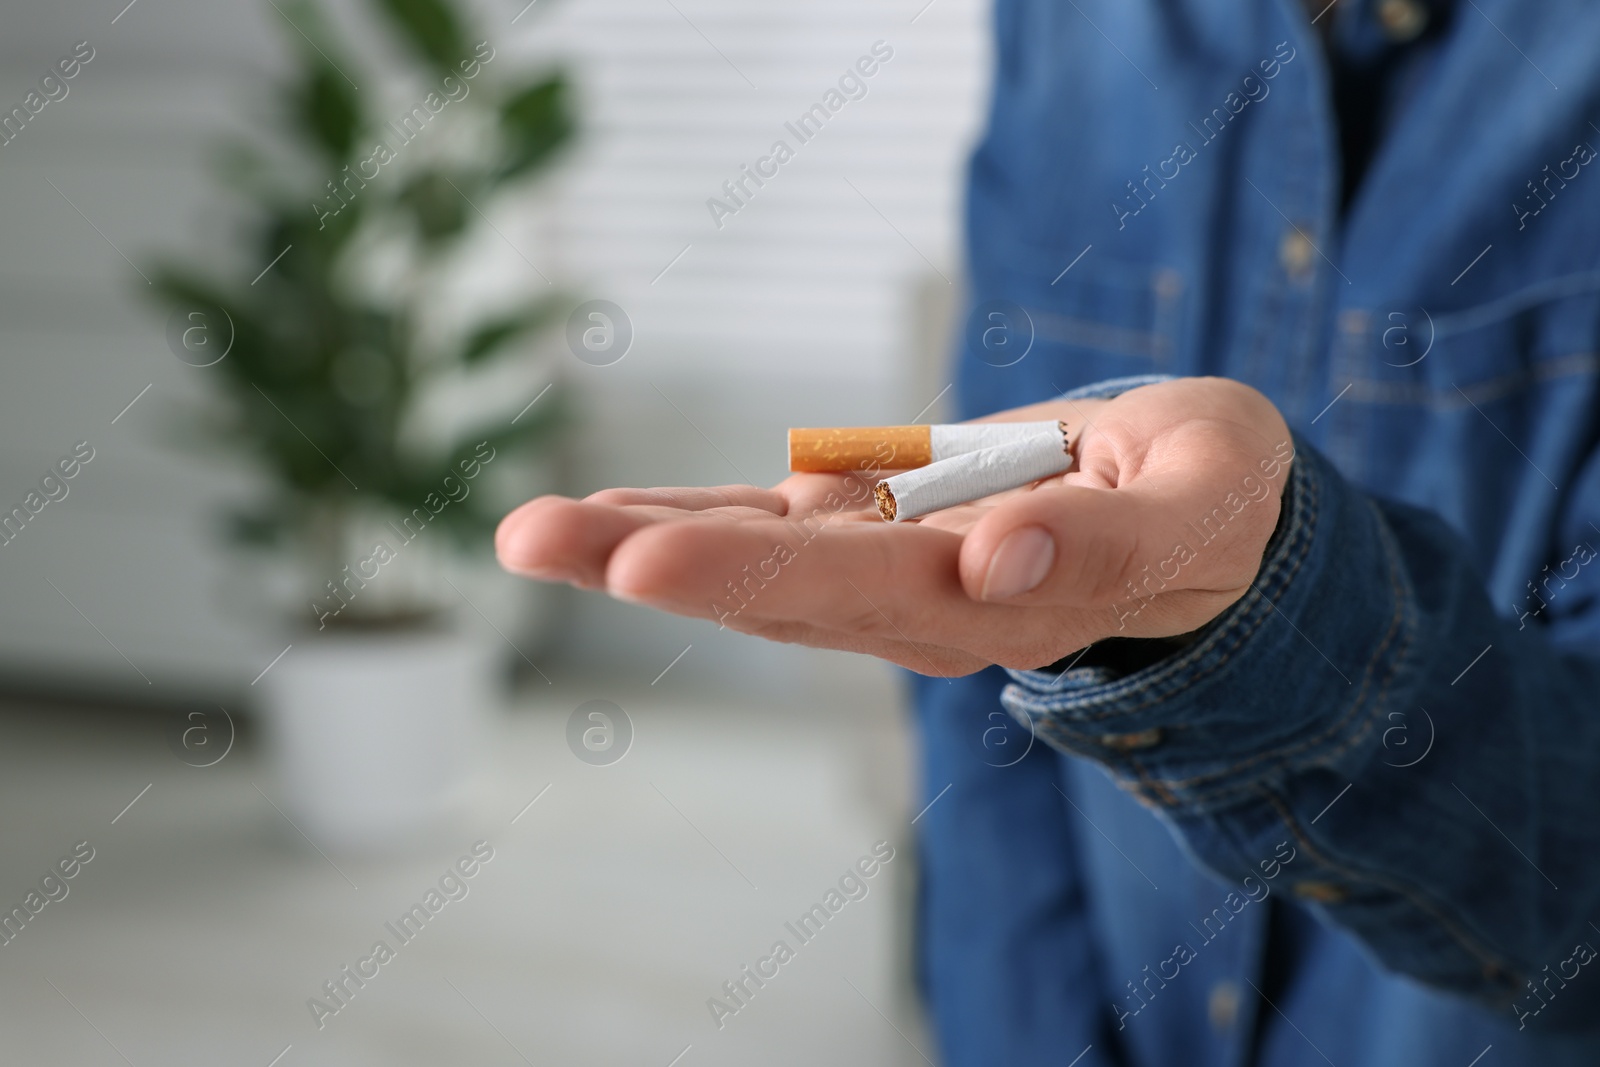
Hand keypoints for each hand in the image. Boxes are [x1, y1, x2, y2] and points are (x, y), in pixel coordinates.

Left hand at [495, 377, 1293, 675]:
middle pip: (775, 588)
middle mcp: (923, 607)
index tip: (647, 561)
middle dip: (650, 560)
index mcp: (1001, 605)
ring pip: (754, 562)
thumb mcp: (1200, 506)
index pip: (866, 588)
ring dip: (636, 544)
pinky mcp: (880, 536)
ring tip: (528, 532)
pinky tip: (604, 516)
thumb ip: (1106, 541)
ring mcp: (892, 577)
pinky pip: (770, 529)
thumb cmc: (1211, 507)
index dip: (756, 574)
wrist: (1197, 524)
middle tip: (532, 538)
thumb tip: (995, 564)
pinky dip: (688, 516)